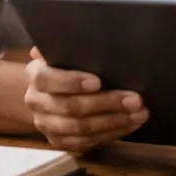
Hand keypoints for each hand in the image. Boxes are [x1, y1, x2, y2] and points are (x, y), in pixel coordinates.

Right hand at [23, 47, 148, 151]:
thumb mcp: (64, 52)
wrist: (47, 92)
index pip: (47, 80)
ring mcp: (47, 125)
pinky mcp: (59, 142)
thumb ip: (70, 45)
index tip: (98, 81)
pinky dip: (111, 135)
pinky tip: (130, 125)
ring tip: (140, 114)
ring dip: (114, 122)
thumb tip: (85, 32)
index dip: (72, 82)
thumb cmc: (64, 65)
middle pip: (71, 107)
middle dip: (107, 103)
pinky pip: (86, 143)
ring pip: (81, 129)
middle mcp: (36, 101)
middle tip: (136, 99)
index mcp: (35, 74)